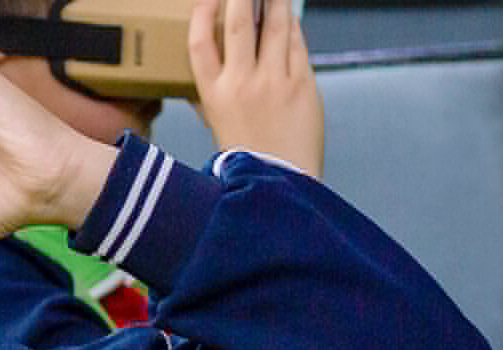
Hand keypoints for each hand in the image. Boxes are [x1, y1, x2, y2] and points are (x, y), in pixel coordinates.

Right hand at [189, 0, 323, 176]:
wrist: (277, 179)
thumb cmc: (246, 152)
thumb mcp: (215, 119)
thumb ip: (215, 87)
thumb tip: (218, 58)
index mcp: (213, 92)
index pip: (201, 41)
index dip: (203, 13)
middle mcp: (241, 83)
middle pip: (240, 24)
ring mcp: (274, 81)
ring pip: (275, 27)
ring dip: (275, 2)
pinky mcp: (302, 84)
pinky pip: (297, 45)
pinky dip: (293, 27)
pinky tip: (290, 17)